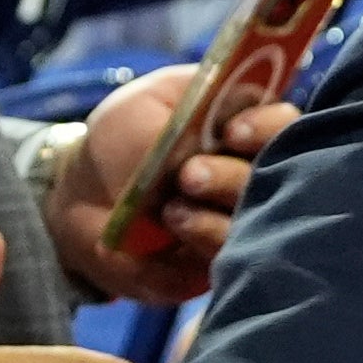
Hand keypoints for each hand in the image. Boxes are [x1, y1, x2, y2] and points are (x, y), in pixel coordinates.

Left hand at [50, 69, 303, 306]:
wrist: (79, 196)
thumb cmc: (122, 137)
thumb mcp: (150, 102)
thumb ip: (193, 99)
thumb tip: (232, 104)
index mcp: (244, 128)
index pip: (283, 126)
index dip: (267, 127)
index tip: (232, 131)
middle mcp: (252, 176)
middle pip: (278, 180)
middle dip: (232, 177)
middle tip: (189, 174)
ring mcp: (238, 223)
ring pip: (257, 225)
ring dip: (215, 214)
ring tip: (170, 208)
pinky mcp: (218, 263)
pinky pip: (229, 261)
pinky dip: (202, 239)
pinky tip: (173, 226)